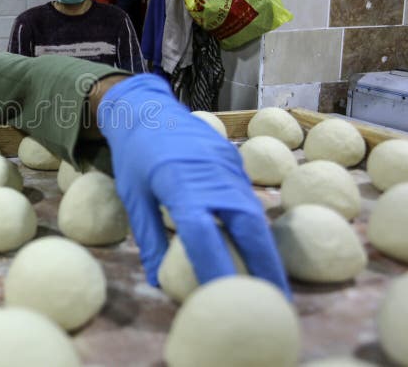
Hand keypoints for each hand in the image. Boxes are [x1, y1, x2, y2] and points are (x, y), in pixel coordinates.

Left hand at [97, 74, 289, 296]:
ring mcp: (227, 164)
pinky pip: (248, 197)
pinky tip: (259, 249)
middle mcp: (210, 174)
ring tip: (272, 283)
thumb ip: (149, 238)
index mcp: (178, 183)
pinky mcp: (234, 160)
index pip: (201, 233)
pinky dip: (256, 226)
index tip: (223, 298)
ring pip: (254, 212)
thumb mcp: (133, 196)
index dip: (214, 266)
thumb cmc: (133, 155)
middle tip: (275, 300)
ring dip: (266, 248)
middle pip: (246, 224)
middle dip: (264, 264)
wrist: (146, 108)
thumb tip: (157, 280)